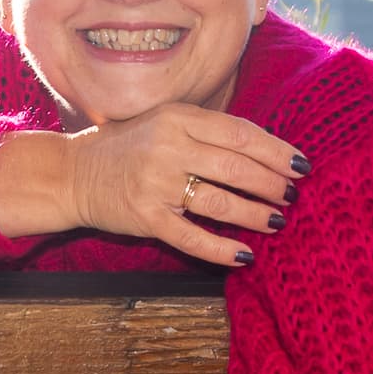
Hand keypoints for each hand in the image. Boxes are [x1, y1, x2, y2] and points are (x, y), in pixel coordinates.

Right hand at [0, 104, 304, 267]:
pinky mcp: (146, 218)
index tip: (301, 165)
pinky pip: (192, 237)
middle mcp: (169, 148)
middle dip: (272, 184)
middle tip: (292, 196)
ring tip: (277, 222)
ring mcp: (156, 184)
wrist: (72, 173)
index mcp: (178, 118)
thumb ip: (206, 130)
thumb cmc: (127, 147)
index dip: (276, 152)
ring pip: (220, 202)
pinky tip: (244, 254)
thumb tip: (264, 150)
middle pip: (237, 168)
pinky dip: (221, 248)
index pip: (241, 134)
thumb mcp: (165, 123)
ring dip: (255, 215)